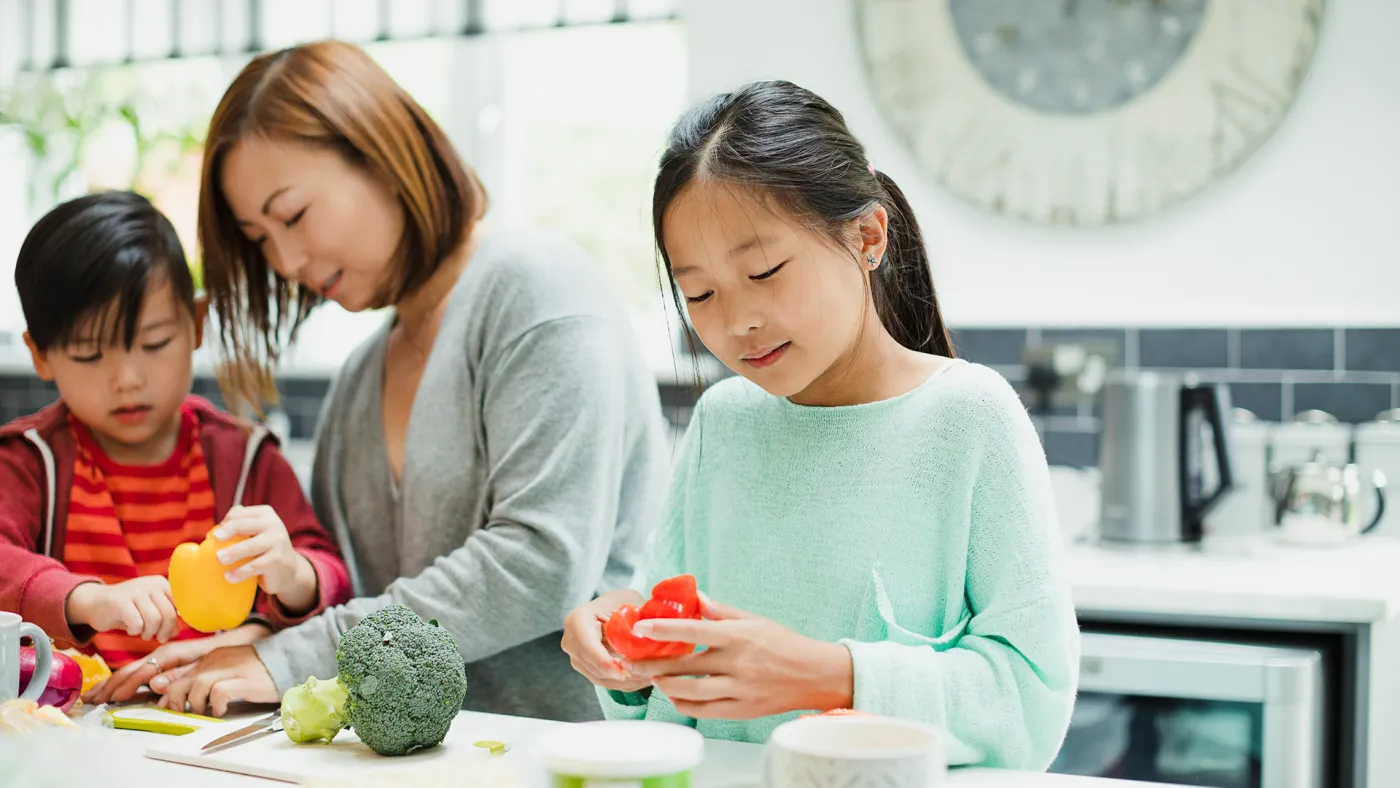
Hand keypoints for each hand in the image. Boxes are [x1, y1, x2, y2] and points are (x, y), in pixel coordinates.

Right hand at [66, 577, 179, 642]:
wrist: (95, 603)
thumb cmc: (127, 610)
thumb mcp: (150, 610)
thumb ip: (165, 618)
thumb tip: (177, 632)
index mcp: (161, 583)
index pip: (180, 606)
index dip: (175, 623)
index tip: (168, 632)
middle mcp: (151, 584)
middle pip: (168, 614)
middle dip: (164, 631)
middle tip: (157, 638)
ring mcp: (135, 590)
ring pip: (154, 620)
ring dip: (149, 633)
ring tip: (142, 633)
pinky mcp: (120, 601)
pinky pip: (137, 624)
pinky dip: (135, 631)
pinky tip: (130, 628)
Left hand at [152, 645, 278, 716]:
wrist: (290, 659)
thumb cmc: (258, 669)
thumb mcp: (228, 670)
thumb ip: (206, 679)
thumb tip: (180, 696)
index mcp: (213, 657)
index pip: (180, 675)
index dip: (170, 695)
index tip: (169, 708)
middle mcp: (219, 660)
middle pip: (183, 681)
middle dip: (176, 701)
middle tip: (183, 713)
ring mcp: (232, 669)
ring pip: (198, 685)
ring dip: (197, 703)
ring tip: (205, 712)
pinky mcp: (245, 680)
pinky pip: (220, 692)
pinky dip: (216, 704)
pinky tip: (223, 710)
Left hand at [214, 506, 316, 612]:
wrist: (289, 569)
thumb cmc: (264, 548)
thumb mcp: (256, 532)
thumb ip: (239, 526)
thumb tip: (213, 533)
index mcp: (265, 514)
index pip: (239, 514)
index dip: (224, 523)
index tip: (215, 535)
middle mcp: (273, 525)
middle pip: (243, 525)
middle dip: (227, 531)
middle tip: (214, 538)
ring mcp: (277, 542)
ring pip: (249, 546)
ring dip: (232, 553)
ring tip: (219, 559)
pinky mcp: (277, 561)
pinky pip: (254, 566)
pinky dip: (239, 573)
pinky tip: (229, 577)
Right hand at [562, 589, 652, 692]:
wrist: (609, 607)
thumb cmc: (620, 602)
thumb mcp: (628, 602)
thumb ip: (635, 618)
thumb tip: (648, 634)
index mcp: (578, 620)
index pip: (588, 646)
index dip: (605, 662)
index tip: (623, 673)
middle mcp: (571, 639)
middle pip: (593, 666)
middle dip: (619, 675)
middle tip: (645, 677)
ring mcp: (575, 656)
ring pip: (599, 677)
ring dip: (623, 682)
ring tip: (647, 679)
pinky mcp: (584, 667)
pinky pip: (603, 680)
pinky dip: (621, 683)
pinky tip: (640, 680)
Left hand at [631, 595, 853, 719]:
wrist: (814, 675)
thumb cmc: (784, 643)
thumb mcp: (754, 620)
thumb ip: (721, 611)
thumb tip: (694, 597)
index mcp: (738, 636)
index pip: (693, 630)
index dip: (664, 629)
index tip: (641, 628)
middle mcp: (737, 663)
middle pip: (686, 666)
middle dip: (654, 664)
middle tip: (634, 660)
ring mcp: (739, 689)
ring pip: (692, 692)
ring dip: (666, 685)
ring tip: (653, 677)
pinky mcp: (742, 710)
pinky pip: (705, 711)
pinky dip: (684, 705)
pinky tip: (674, 695)